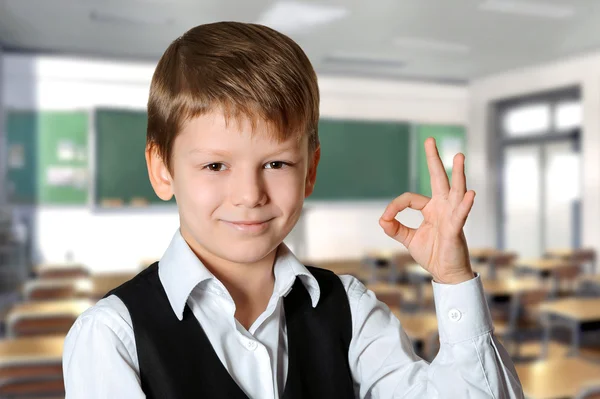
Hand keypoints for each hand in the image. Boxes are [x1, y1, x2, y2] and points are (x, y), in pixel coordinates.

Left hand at [379, 137, 474, 283]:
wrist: (446, 273)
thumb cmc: (431, 253)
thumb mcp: (408, 239)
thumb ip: (394, 228)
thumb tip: (381, 219)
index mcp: (431, 209)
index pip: (410, 198)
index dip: (394, 206)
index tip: (386, 218)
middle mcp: (442, 207)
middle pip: (438, 179)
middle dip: (433, 159)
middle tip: (429, 139)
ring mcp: (451, 216)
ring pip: (455, 190)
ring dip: (457, 174)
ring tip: (459, 156)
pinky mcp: (456, 229)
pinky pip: (461, 214)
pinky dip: (465, 204)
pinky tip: (470, 193)